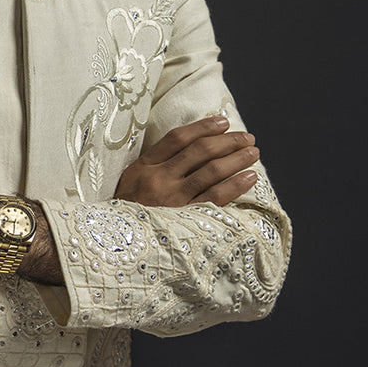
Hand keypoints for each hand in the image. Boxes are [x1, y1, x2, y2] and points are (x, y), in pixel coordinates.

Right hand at [114, 116, 258, 207]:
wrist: (114, 244)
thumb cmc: (125, 214)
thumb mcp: (129, 184)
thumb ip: (153, 167)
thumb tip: (189, 150)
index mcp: (143, 167)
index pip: (177, 138)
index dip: (203, 127)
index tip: (223, 122)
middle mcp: (159, 179)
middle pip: (200, 151)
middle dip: (228, 141)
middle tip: (247, 137)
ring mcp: (172, 198)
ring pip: (211, 171)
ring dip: (236, 159)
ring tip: (253, 153)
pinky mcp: (184, 218)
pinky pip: (215, 197)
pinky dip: (235, 185)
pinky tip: (250, 177)